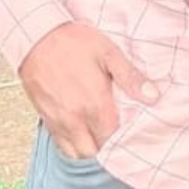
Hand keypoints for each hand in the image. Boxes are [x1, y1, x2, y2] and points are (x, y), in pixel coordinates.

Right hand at [18, 21, 160, 160]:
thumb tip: (153, 96)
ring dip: (89, 148)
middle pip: (94, 152)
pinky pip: (60, 144)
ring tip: (99, 135)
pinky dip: (72, 144)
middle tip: (115, 134)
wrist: (35, 36)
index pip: (114, 139)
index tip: (131, 132)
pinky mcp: (45, 118)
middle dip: (107, 148)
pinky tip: (81, 130)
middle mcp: (75, 119)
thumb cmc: (72, 41)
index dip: (124, 139)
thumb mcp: (108, 52)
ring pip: (76, 153)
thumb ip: (130, 77)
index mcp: (94, 104)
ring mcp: (57, 120)